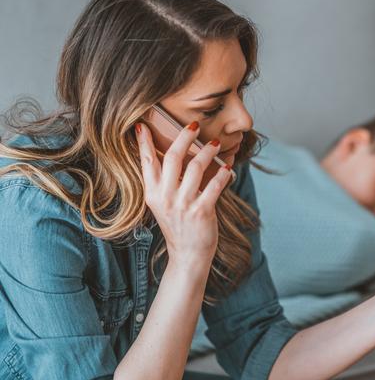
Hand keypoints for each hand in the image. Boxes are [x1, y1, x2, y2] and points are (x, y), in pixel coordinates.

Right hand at [134, 120, 231, 274]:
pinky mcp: (201, 212)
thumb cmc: (178, 225)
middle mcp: (165, 197)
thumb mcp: (163, 204)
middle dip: (183, 137)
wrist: (188, 255)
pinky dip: (222, 174)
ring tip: (215, 143)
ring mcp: (183, 205)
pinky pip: (214, 186)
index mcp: (153, 194)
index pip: (146, 162)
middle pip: (172, 158)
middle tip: (193, 124)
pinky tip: (227, 167)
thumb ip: (164, 182)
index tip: (143, 124)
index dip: (144, 142)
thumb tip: (174, 154)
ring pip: (195, 167)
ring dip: (207, 152)